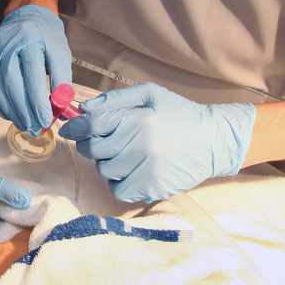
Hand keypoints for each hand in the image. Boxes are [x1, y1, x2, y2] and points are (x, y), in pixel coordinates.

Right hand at [0, 5, 71, 135]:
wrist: (26, 16)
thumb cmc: (44, 35)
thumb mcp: (60, 52)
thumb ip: (62, 79)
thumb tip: (59, 106)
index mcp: (28, 38)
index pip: (32, 74)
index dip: (38, 100)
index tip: (45, 119)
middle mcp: (5, 43)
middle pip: (11, 82)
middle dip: (23, 110)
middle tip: (34, 127)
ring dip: (8, 109)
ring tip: (22, 122)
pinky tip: (7, 112)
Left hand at [58, 83, 255, 202]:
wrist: (215, 140)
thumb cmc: (179, 113)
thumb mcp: (149, 94)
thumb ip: (114, 99)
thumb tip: (84, 108)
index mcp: (138, 120)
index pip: (92, 125)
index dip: (75, 128)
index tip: (70, 130)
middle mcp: (141, 146)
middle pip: (93, 150)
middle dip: (90, 145)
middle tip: (101, 142)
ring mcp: (148, 171)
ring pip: (104, 171)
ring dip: (107, 163)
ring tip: (124, 154)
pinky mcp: (154, 189)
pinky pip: (118, 190)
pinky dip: (118, 182)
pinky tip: (131, 171)